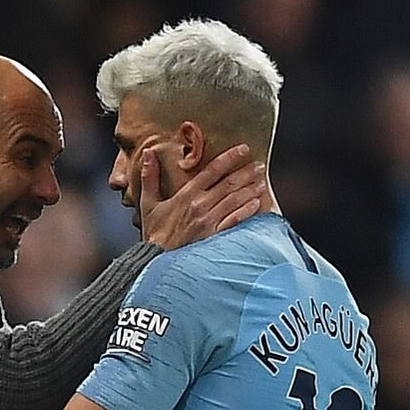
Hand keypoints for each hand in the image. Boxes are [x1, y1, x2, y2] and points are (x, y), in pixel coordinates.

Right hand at [141, 143, 265, 250]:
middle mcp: (200, 205)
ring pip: (235, 200)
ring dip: (250, 189)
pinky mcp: (214, 236)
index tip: (243, 149)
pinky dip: (247, 211)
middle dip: (246, 172)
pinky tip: (257, 204)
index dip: (230, 157)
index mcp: (186, 195)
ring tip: (262, 182)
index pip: (212, 170)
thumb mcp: (147, 203)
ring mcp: (209, 221)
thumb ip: (149, 177)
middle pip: (229, 184)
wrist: (156, 260)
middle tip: (259, 165)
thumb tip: (148, 153)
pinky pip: (234, 220)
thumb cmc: (154, 233)